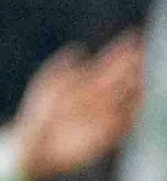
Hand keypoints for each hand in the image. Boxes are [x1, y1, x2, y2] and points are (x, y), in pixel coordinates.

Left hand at [11, 30, 146, 180]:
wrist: (33, 144)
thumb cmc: (38, 113)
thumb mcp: (47, 86)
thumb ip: (61, 66)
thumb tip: (79, 48)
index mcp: (87, 81)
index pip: (110, 61)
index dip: (122, 49)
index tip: (134, 35)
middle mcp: (101, 96)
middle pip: (123, 76)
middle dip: (135, 64)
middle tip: (146, 51)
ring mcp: (106, 113)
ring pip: (129, 97)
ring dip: (138, 87)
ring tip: (144, 76)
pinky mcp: (109, 134)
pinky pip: (126, 122)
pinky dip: (133, 113)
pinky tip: (140, 102)